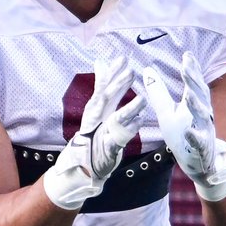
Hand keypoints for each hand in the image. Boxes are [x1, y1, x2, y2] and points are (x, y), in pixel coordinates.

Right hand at [42, 55, 144, 210]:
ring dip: (128, 110)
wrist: (83, 166)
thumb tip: (100, 61)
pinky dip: (128, 132)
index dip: (112, 73)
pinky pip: (118, 140)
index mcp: (96, 109)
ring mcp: (101, 134)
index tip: (123, 59)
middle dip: (118, 86)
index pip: (103, 87)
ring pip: (115, 120)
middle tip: (130, 72)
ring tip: (142, 100)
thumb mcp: (98, 108)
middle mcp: (97, 119)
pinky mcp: (108, 149)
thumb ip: (101, 84)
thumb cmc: (94, 133)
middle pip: (106, 100)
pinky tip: (138, 123)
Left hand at [140, 51, 225, 201]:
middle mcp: (203, 114)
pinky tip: (189, 132)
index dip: (191, 70)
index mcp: (195, 104)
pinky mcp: (201, 148)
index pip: (193, 84)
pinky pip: (198, 142)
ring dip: (196, 105)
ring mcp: (204, 131)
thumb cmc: (183, 135)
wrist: (201, 164)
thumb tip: (148, 69)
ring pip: (202, 116)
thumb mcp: (168, 112)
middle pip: (199, 94)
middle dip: (193, 80)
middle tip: (187, 66)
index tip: (186, 54)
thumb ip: (159, 92)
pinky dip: (194, 137)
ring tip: (188, 96)